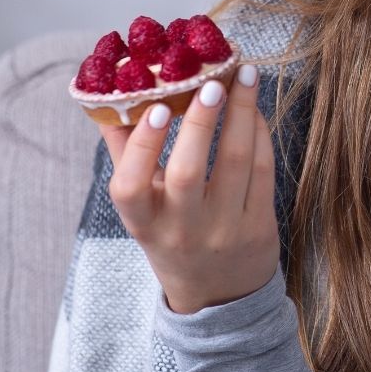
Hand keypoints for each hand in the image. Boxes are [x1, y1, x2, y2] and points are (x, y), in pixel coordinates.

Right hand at [94, 63, 279, 315]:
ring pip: (236, 164)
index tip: (157, 107)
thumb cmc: (172, 235)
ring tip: (245, 75)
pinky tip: (255, 108)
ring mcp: (225, 230)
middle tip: (210, 80)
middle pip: (189, 173)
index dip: (143, 146)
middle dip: (201, 121)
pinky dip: (260, 134)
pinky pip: (263, 172)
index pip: (130, 188)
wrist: (219, 296)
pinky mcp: (260, 228)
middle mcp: (182, 230)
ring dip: (242, 113)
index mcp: (144, 223)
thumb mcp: (142, 208)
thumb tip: (107, 96)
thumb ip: (125, 154)